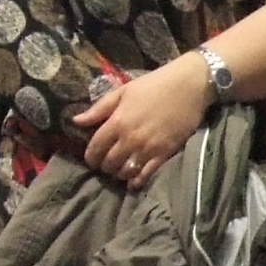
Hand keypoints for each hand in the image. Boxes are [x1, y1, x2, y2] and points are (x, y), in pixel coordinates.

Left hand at [71, 55, 214, 187]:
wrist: (189, 85)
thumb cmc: (154, 84)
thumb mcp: (123, 91)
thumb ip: (99, 108)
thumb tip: (75, 121)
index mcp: (117, 121)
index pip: (95, 148)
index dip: (90, 157)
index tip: (92, 158)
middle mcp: (130, 138)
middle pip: (109, 163)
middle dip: (105, 166)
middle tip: (108, 163)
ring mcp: (148, 148)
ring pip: (125, 172)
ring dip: (119, 173)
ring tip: (121, 170)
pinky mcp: (164, 154)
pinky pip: (146, 175)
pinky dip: (136, 181)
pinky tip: (134, 180)